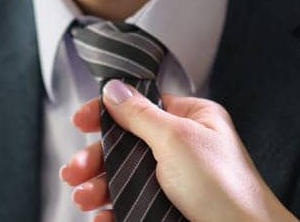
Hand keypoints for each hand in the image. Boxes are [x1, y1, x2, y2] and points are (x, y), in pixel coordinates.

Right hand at [58, 80, 296, 221]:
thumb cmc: (226, 188)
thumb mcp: (176, 139)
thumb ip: (141, 114)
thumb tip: (115, 90)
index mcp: (193, 120)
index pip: (142, 105)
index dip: (108, 112)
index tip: (81, 121)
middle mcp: (184, 147)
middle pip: (126, 145)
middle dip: (95, 159)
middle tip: (74, 171)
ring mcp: (177, 180)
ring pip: (126, 178)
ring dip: (99, 187)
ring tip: (85, 198)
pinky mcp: (170, 208)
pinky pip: (133, 205)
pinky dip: (113, 210)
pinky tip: (102, 216)